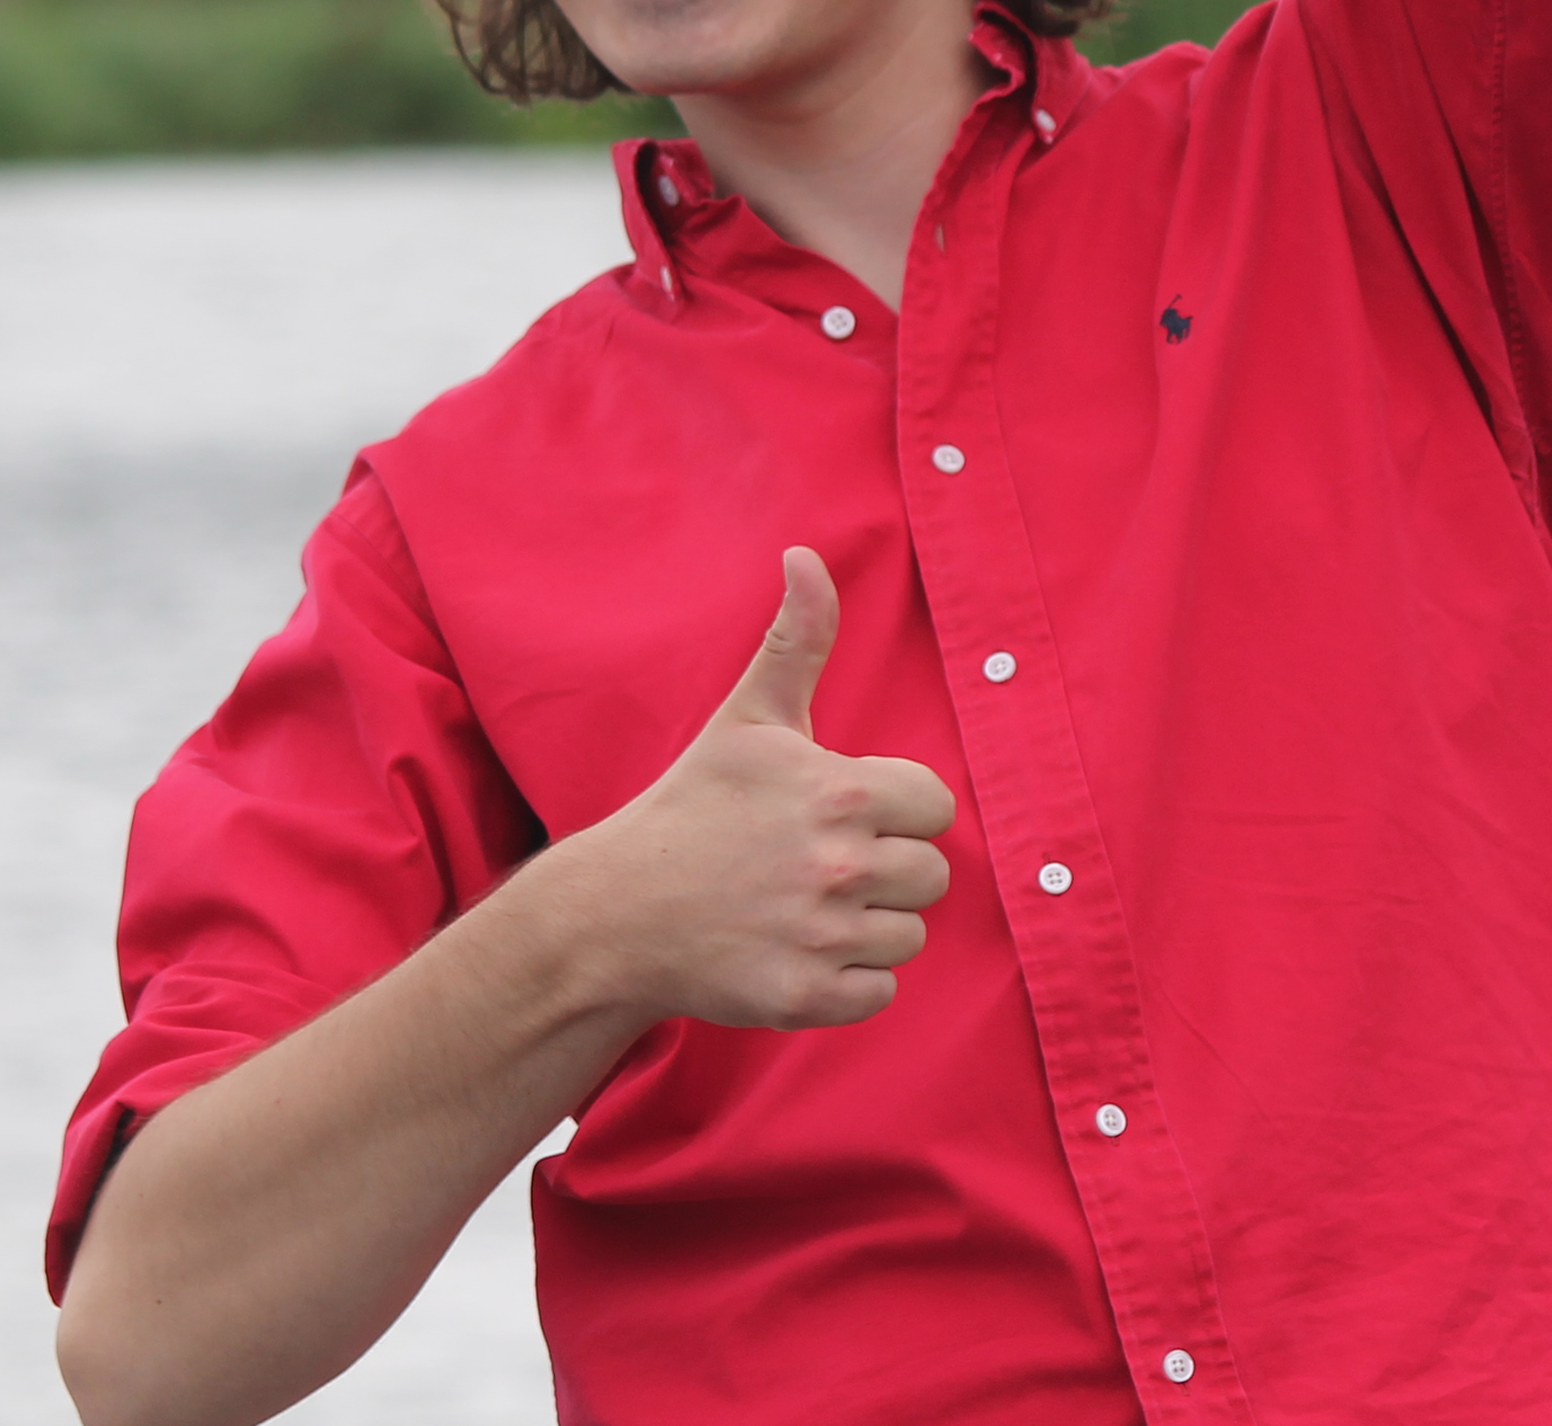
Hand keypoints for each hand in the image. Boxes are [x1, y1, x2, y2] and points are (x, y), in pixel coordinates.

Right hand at [555, 547, 957, 1031]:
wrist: (616, 911)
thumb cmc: (691, 806)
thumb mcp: (747, 717)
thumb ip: (796, 639)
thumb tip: (807, 555)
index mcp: (841, 793)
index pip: (935, 807)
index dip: (894, 808)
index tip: (839, 813)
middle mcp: (840, 866)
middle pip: (930, 875)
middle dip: (884, 869)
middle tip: (816, 863)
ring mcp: (823, 936)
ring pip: (908, 936)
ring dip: (868, 926)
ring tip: (803, 906)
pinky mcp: (805, 997)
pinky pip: (879, 993)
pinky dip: (847, 980)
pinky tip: (797, 949)